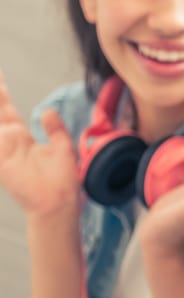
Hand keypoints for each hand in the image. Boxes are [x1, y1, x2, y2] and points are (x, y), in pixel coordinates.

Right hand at [0, 69, 80, 218]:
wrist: (58, 202)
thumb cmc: (62, 181)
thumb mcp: (62, 148)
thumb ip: (55, 129)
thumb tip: (48, 110)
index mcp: (21, 138)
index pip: (6, 110)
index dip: (1, 95)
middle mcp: (8, 141)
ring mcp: (2, 151)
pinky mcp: (0, 161)